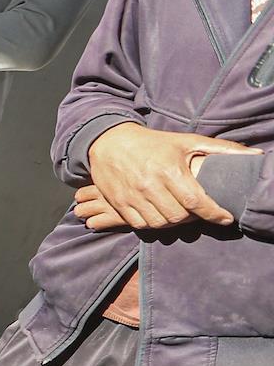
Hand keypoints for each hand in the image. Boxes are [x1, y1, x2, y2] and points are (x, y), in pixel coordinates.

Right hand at [84, 123, 254, 228]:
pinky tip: (160, 213)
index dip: (214, 213)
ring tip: (180, 213)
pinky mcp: (119, 203)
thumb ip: (221, 149)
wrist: (110, 142)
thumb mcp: (187, 141)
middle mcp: (150, 185)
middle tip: (198, 212)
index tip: (226, 218)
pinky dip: (154, 223)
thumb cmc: (154, 142)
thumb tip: (255, 155)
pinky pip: (141, 224)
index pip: (196, 201)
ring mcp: (133, 196)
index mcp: (170, 170)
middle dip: (193, 218)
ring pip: (160, 223)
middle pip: (179, 216)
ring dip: (174, 222)